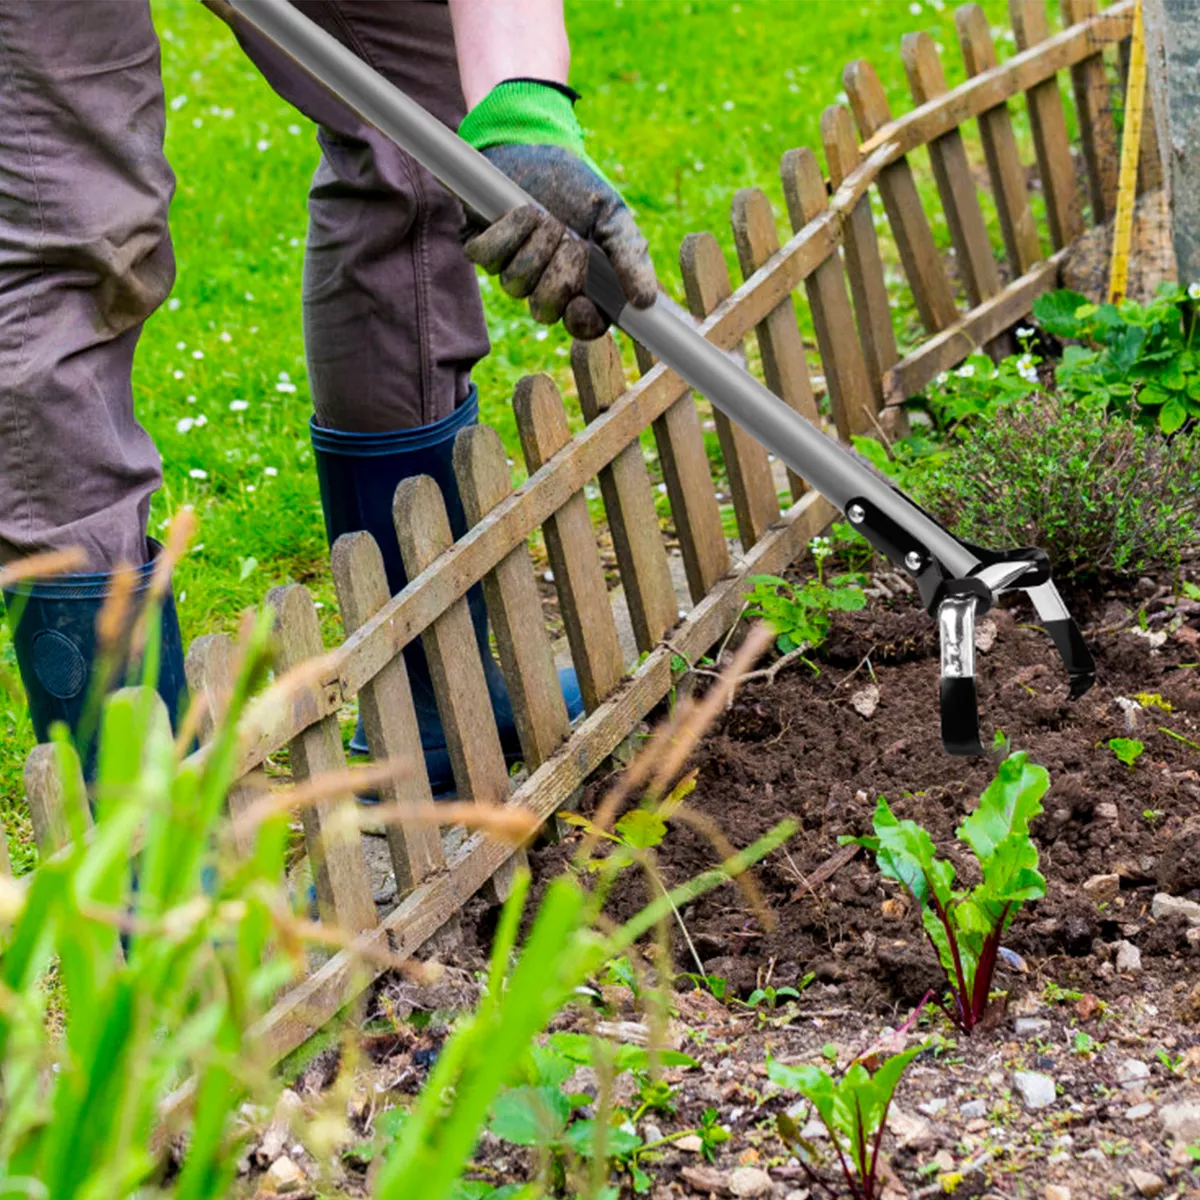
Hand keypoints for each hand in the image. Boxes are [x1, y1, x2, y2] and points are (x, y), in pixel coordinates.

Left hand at [458, 82, 656, 339]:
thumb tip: (647, 300)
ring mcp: (512, 270)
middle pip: (545, 309)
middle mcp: (545, 286)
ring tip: (545, 216)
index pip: (583, 326)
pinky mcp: (484, 248)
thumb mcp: (613, 216)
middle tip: (569, 237)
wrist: (538, 145)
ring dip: (535, 245)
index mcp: (582, 287)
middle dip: (559, 271)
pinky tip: (521, 210)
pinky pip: (486, 257)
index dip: (581, 321)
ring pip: (516, 285)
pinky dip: (506, 231)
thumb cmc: (579, 186)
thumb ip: (630, 256)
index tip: (582, 302)